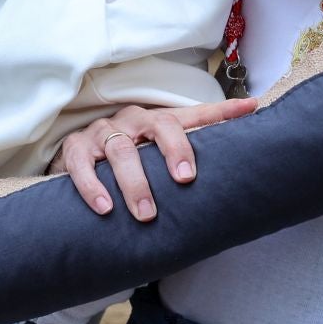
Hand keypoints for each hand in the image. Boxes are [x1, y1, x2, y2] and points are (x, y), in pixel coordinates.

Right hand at [48, 98, 258, 220]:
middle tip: (185, 180)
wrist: (74, 156)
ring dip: (134, 183)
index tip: (248, 110)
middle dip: (174, 150)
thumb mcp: (158, 151)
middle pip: (157, 125)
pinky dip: (93, 187)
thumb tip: (245, 136)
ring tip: (146, 213)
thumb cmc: (128, 157)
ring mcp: (101, 133)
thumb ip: (192, 147)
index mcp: (155, 121)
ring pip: (120, 150)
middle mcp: (131, 121)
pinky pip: (81, 165)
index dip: (220, 112)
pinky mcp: (74, 149)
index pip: (190, 114)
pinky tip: (105, 208)